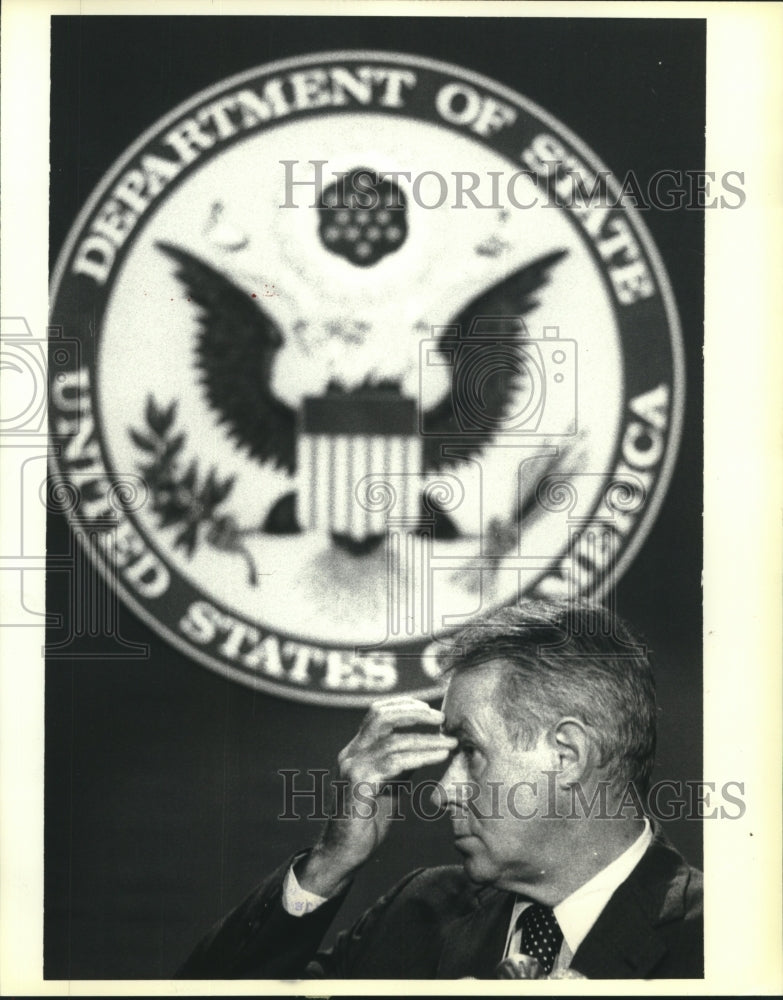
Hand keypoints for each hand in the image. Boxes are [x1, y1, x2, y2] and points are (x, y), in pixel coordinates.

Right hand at [296, 696, 456, 897]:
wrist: (343, 854)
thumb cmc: (367, 822)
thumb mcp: (388, 786)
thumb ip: (400, 765)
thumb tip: (423, 747)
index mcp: (356, 750)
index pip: (378, 713)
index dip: (404, 706)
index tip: (431, 711)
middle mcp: (351, 753)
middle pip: (381, 715)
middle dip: (414, 712)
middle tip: (441, 717)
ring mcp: (352, 767)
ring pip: (393, 740)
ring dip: (426, 739)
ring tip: (450, 743)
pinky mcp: (358, 785)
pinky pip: (394, 763)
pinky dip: (421, 756)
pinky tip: (439, 757)